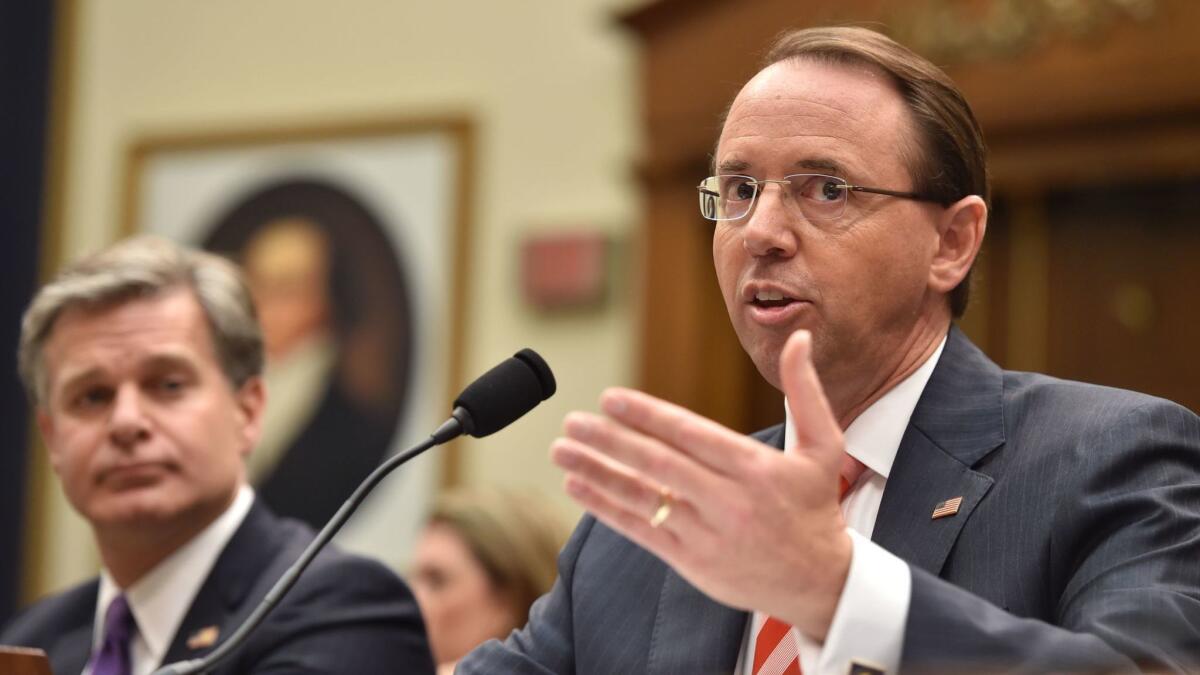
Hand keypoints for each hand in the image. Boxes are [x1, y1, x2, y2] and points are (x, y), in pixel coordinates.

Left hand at [551, 330, 852, 639]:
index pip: (690, 435)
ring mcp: (706, 534)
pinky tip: (578, 488)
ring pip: (643, 497)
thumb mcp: (824, 447)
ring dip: (596, 472)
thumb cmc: (816, 507)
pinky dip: (606, 509)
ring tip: (561, 452)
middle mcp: (728, 501)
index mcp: (755, 468)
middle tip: (572, 421)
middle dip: (610, 441)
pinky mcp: (692, 562)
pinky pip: (641, 530)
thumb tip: (799, 337)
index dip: (647, 416)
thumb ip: (805, 391)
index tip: (610, 399)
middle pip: (658, 464)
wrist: (821, 584)